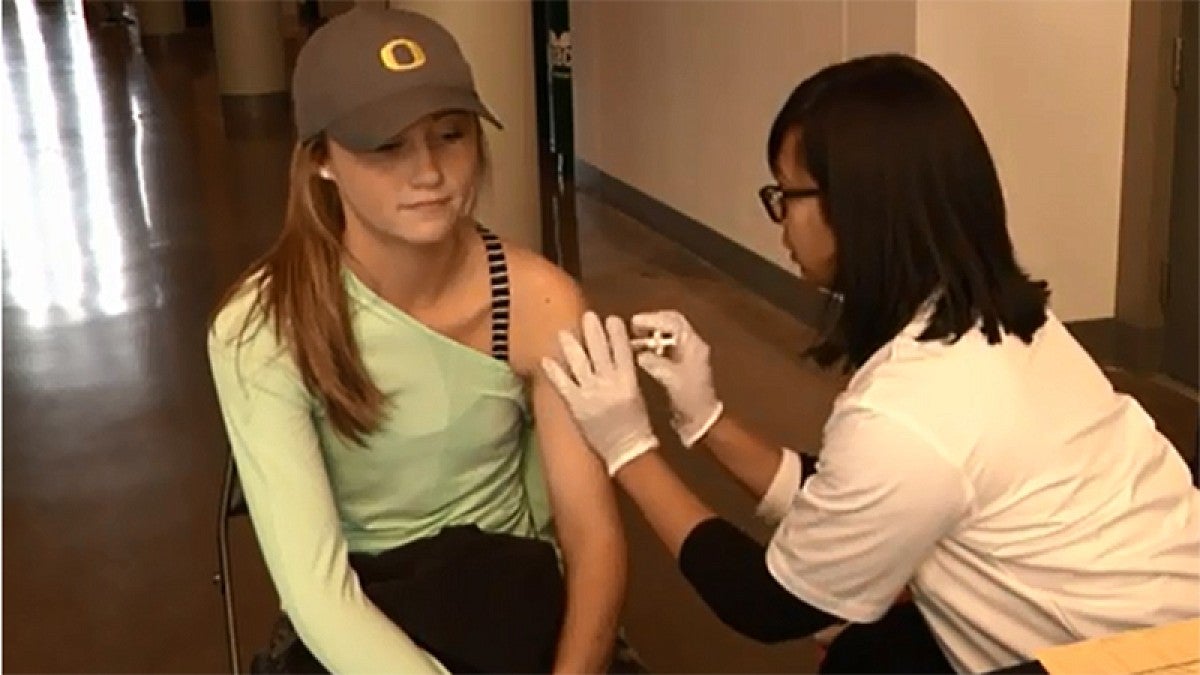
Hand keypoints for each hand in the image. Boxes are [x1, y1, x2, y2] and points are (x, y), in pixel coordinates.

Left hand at [541, 312, 658, 474]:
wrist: (627, 450)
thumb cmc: (635, 423)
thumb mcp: (635, 394)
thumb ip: (625, 374)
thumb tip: (615, 355)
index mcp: (628, 380)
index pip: (622, 350)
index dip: (616, 333)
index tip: (611, 319)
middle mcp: (610, 383)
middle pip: (600, 351)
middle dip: (593, 331)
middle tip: (588, 316)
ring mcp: (592, 393)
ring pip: (580, 363)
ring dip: (571, 345)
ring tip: (564, 332)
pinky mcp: (577, 405)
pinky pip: (563, 384)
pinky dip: (554, 371)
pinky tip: (546, 359)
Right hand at [630, 311, 723, 446]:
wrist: (701, 419)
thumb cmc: (689, 398)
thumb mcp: (671, 379)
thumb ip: (655, 363)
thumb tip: (640, 354)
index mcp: (693, 345)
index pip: (673, 322)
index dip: (653, 319)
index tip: (634, 322)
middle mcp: (693, 345)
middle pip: (673, 323)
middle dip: (653, 322)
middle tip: (634, 326)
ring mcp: (688, 354)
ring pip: (670, 334)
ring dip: (653, 333)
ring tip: (635, 337)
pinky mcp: (683, 364)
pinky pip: (667, 347)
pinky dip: (654, 345)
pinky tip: (641, 351)